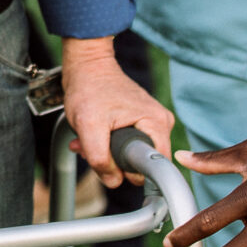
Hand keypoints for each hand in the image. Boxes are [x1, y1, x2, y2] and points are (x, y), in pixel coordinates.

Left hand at [62, 37, 175, 185]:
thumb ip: (100, 157)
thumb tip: (113, 181)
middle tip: (89, 149)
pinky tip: (89, 137)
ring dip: (105, 153)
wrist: (86, 64)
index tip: (109, 164)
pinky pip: (127, 144)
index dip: (130, 172)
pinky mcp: (141, 122)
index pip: (156, 167)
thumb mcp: (88, 126)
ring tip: (85, 141)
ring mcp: (151, 122)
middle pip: (142, 163)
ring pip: (131, 155)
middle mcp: (161, 123)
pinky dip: (106, 144)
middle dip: (112, 161)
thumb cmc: (88, 88)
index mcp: (157, 124)